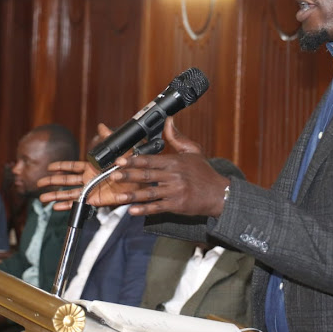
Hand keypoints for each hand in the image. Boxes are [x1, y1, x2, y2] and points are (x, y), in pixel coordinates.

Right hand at [38, 123, 138, 210]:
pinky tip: (56, 207)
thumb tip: (102, 125)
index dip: (61, 166)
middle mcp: (89, 179)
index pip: (72, 167)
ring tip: (42, 199)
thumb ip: (108, 138)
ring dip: (55, 195)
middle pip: (66, 181)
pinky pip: (78, 203)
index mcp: (92, 168)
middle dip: (52, 182)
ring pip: (68, 193)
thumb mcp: (119, 149)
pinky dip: (66, 206)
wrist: (139, 181)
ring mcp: (90, 190)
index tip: (50, 167)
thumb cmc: (131, 166)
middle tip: (39, 183)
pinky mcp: (94, 199)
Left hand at [110, 117, 229, 217]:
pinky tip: (132, 210)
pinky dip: (144, 209)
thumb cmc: (204, 173)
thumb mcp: (193, 151)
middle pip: (147, 176)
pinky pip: (157, 207)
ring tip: (118, 197)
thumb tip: (168, 120)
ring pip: (150, 193)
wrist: (219, 193)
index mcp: (175, 162)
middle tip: (112, 176)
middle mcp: (174, 176)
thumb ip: (177, 137)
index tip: (120, 160)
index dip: (134, 160)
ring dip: (132, 195)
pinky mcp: (177, 205)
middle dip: (128, 176)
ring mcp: (175, 192)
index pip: (151, 160)